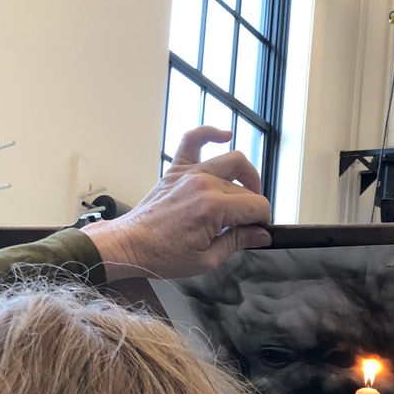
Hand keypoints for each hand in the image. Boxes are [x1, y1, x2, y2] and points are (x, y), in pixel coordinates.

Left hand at [82, 126, 271, 279]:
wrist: (130, 246)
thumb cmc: (161, 255)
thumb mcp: (207, 260)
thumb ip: (238, 242)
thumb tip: (261, 235)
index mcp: (214, 208)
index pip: (257, 205)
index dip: (263, 221)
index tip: (258, 231)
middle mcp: (204, 184)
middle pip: (246, 189)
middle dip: (253, 208)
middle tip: (247, 226)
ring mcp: (190, 174)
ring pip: (232, 161)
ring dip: (247, 174)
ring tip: (247, 191)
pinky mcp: (177, 170)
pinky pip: (193, 140)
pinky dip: (210, 133)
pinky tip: (224, 135)